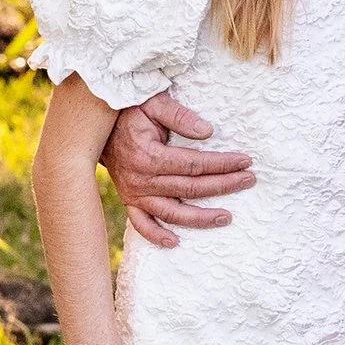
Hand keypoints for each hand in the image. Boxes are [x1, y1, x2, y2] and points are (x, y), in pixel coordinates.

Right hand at [103, 89, 255, 249]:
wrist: (96, 126)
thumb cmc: (129, 111)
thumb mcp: (153, 103)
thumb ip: (180, 115)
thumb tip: (208, 132)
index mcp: (150, 156)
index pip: (195, 164)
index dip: (222, 164)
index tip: (245, 161)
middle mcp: (142, 180)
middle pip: (190, 188)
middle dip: (223, 185)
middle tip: (248, 180)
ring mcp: (135, 193)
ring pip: (172, 212)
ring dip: (200, 218)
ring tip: (226, 217)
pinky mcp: (129, 200)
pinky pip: (141, 224)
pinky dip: (155, 236)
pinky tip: (175, 242)